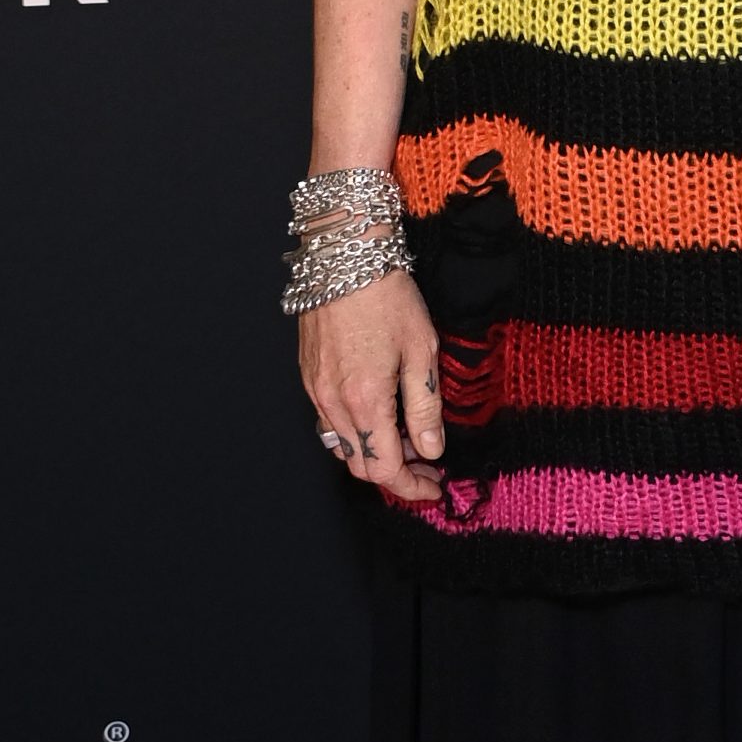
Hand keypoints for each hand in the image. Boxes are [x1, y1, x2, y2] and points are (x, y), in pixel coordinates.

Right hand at [299, 267, 445, 502]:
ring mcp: (314, 390)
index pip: (384, 469)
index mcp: (364, 401)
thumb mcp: (421, 350)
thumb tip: (431, 449)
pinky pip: (328, 422)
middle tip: (426, 462)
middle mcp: (332, 403)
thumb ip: (425, 406)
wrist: (344, 255)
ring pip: (342, 445)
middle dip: (394, 473)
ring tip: (406, 435)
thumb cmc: (387, 296)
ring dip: (373, 452)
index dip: (411, 486)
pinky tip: (378, 411)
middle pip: (359, 465)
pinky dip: (355, 430)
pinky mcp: (307, 376)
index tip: (434, 486)